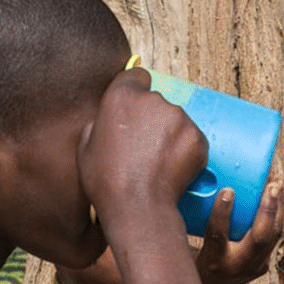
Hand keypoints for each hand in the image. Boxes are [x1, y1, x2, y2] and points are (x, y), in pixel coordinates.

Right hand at [78, 67, 207, 226]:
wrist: (138, 207)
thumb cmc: (105, 181)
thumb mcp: (86, 146)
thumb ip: (100, 122)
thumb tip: (108, 119)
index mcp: (122, 96)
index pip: (136, 76)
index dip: (135, 91)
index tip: (135, 110)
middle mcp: (153, 100)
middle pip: (156, 102)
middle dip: (152, 120)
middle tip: (144, 148)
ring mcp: (179, 117)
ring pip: (176, 121)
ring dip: (170, 136)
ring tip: (157, 164)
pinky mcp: (198, 136)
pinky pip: (192, 139)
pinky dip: (185, 151)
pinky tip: (171, 170)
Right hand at [195, 175, 283, 283]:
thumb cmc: (195, 261)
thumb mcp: (187, 244)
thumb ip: (192, 219)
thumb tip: (194, 184)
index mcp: (212, 262)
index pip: (218, 236)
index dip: (223, 212)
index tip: (228, 190)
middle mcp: (236, 267)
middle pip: (259, 238)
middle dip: (268, 208)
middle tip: (274, 183)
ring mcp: (254, 268)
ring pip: (274, 236)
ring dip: (279, 206)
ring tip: (279, 181)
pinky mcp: (263, 264)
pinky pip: (275, 236)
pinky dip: (278, 214)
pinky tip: (278, 195)